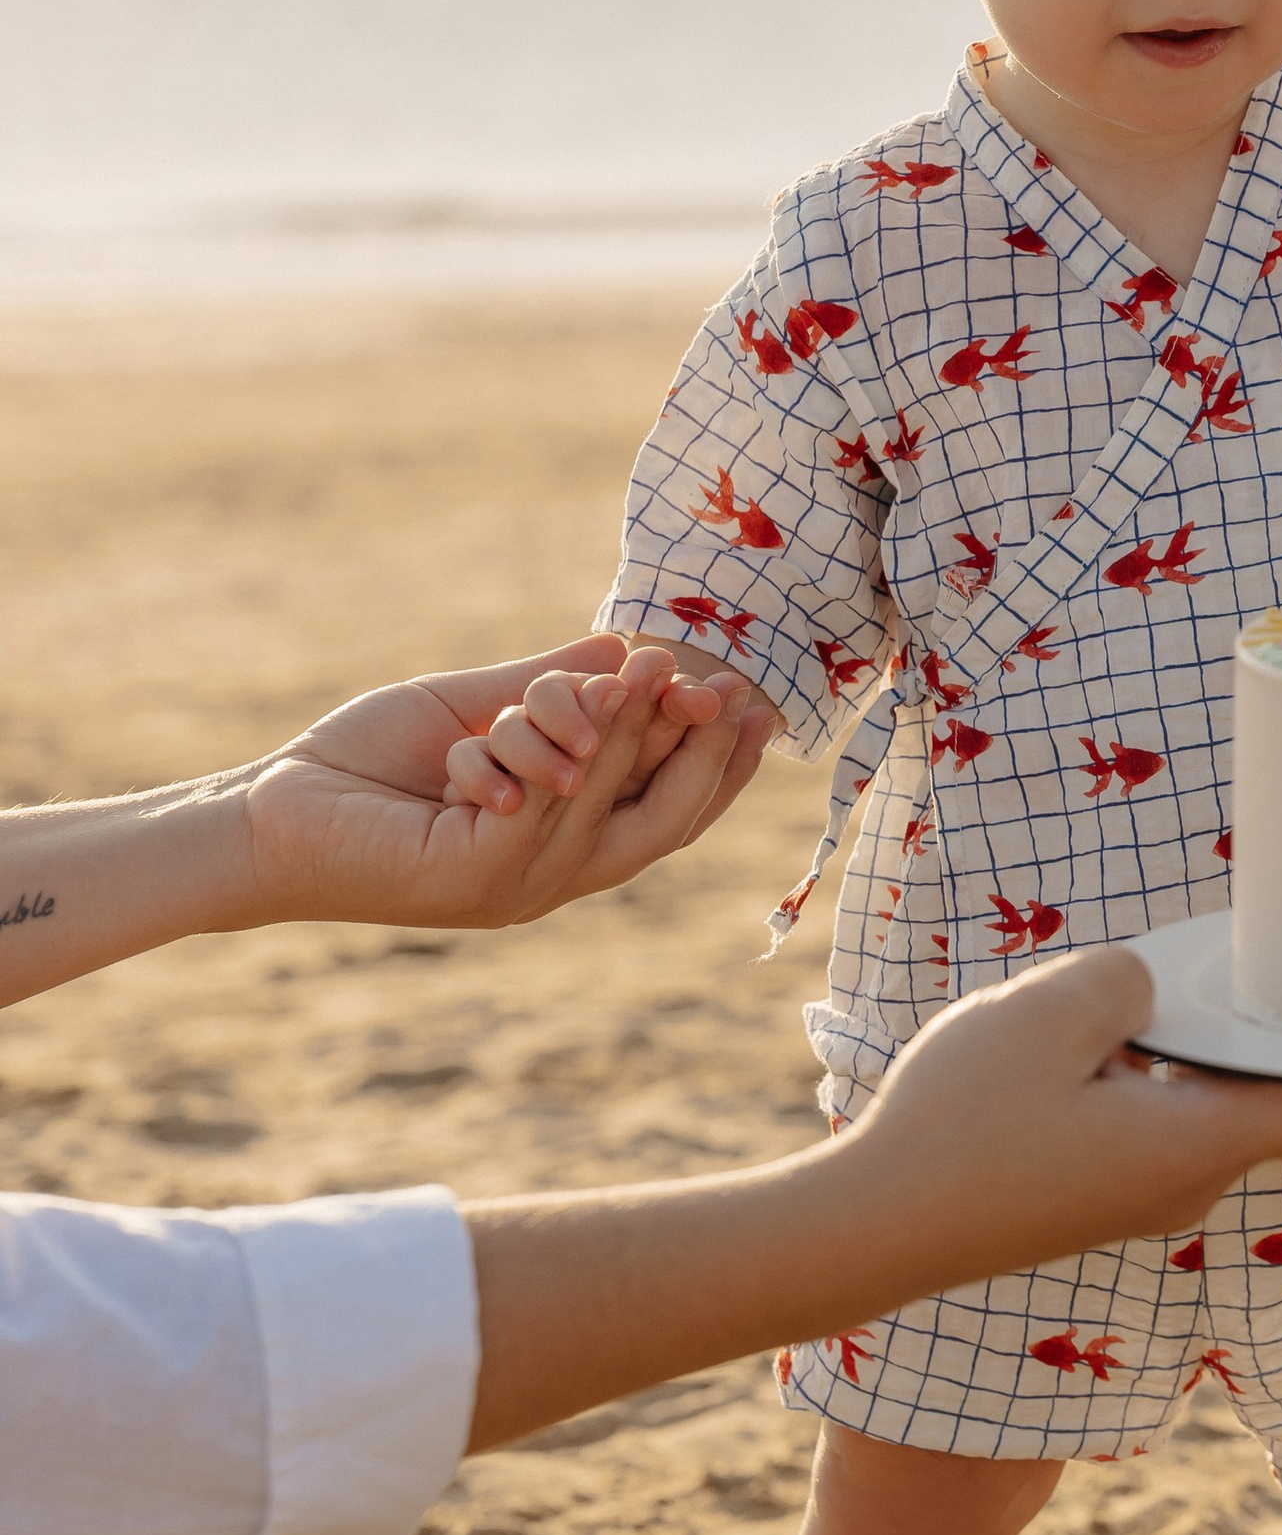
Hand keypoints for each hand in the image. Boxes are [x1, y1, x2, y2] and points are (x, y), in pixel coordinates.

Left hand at [235, 638, 773, 932]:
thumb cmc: (367, 766)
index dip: (720, 763)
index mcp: (567, 842)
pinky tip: (482, 738)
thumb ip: (551, 687)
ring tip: (607, 677)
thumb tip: (623, 647)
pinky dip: (514, 751)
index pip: (671, 811)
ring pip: (595, 793)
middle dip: (692, 744)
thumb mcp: (480, 709)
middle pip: (660, 814)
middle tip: (709, 679)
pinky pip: (528, 799)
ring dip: (599, 725)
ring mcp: (518, 888)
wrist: (272, 811)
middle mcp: (555, 877)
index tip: (755, 703)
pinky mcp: (475, 879)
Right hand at [466, 946, 1281, 1447]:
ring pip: (1229, 1099)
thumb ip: (1129, 984)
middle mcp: (1197, 1172)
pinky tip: (1162, 1030)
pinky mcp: (1102, 1184)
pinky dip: (1197, 1070)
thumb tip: (1152, 993)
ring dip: (1267, 1057)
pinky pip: (1173, 1111)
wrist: (870, 1233)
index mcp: (1208, 1137)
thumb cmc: (960, 1129)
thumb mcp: (1050, 1014)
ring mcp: (1150, 1186)